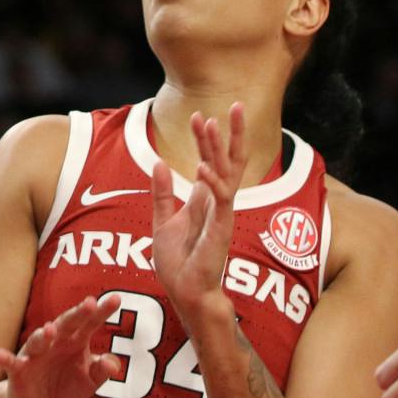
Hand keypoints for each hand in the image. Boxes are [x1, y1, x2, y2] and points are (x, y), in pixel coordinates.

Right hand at [0, 295, 125, 397]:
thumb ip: (100, 370)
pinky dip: (4, 358)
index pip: (90, 323)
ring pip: (38, 341)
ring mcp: (35, 354)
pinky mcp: (18, 370)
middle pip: (66, 324)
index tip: (116, 299)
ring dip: (43, 335)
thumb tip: (112, 363)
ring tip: (50, 330)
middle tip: (90, 304)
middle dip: (77, 314)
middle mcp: (54, 342)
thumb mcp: (89, 380)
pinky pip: (11, 363)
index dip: (102, 312)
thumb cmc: (67, 386)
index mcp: (74, 341)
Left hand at [152, 103, 244, 320]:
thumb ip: (162, 192)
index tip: (201, 115)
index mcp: (206, 199)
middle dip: (232, 134)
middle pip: (230, 161)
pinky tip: (203, 167)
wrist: (185, 292)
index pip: (213, 161)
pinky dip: (213, 183)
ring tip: (212, 123)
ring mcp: (222, 215)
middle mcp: (219, 203)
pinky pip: (221, 201)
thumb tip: (160, 163)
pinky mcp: (220, 230)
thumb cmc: (179, 262)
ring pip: (227, 174)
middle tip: (237, 105)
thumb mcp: (162, 219)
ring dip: (219, 148)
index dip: (208, 139)